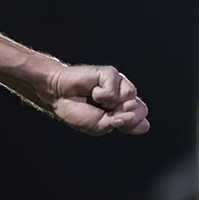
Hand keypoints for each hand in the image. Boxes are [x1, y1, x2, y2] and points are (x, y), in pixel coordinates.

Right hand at [34, 64, 149, 135]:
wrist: (56, 95)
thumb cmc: (75, 110)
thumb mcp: (99, 126)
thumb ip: (120, 124)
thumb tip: (136, 115)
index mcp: (125, 112)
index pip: (142, 123)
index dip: (129, 126)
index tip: (111, 123)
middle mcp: (125, 97)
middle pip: (141, 110)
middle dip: (122, 115)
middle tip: (103, 112)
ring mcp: (119, 84)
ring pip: (130, 97)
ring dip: (109, 104)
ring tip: (95, 99)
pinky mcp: (111, 73)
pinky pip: (115, 89)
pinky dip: (101, 94)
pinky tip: (92, 90)